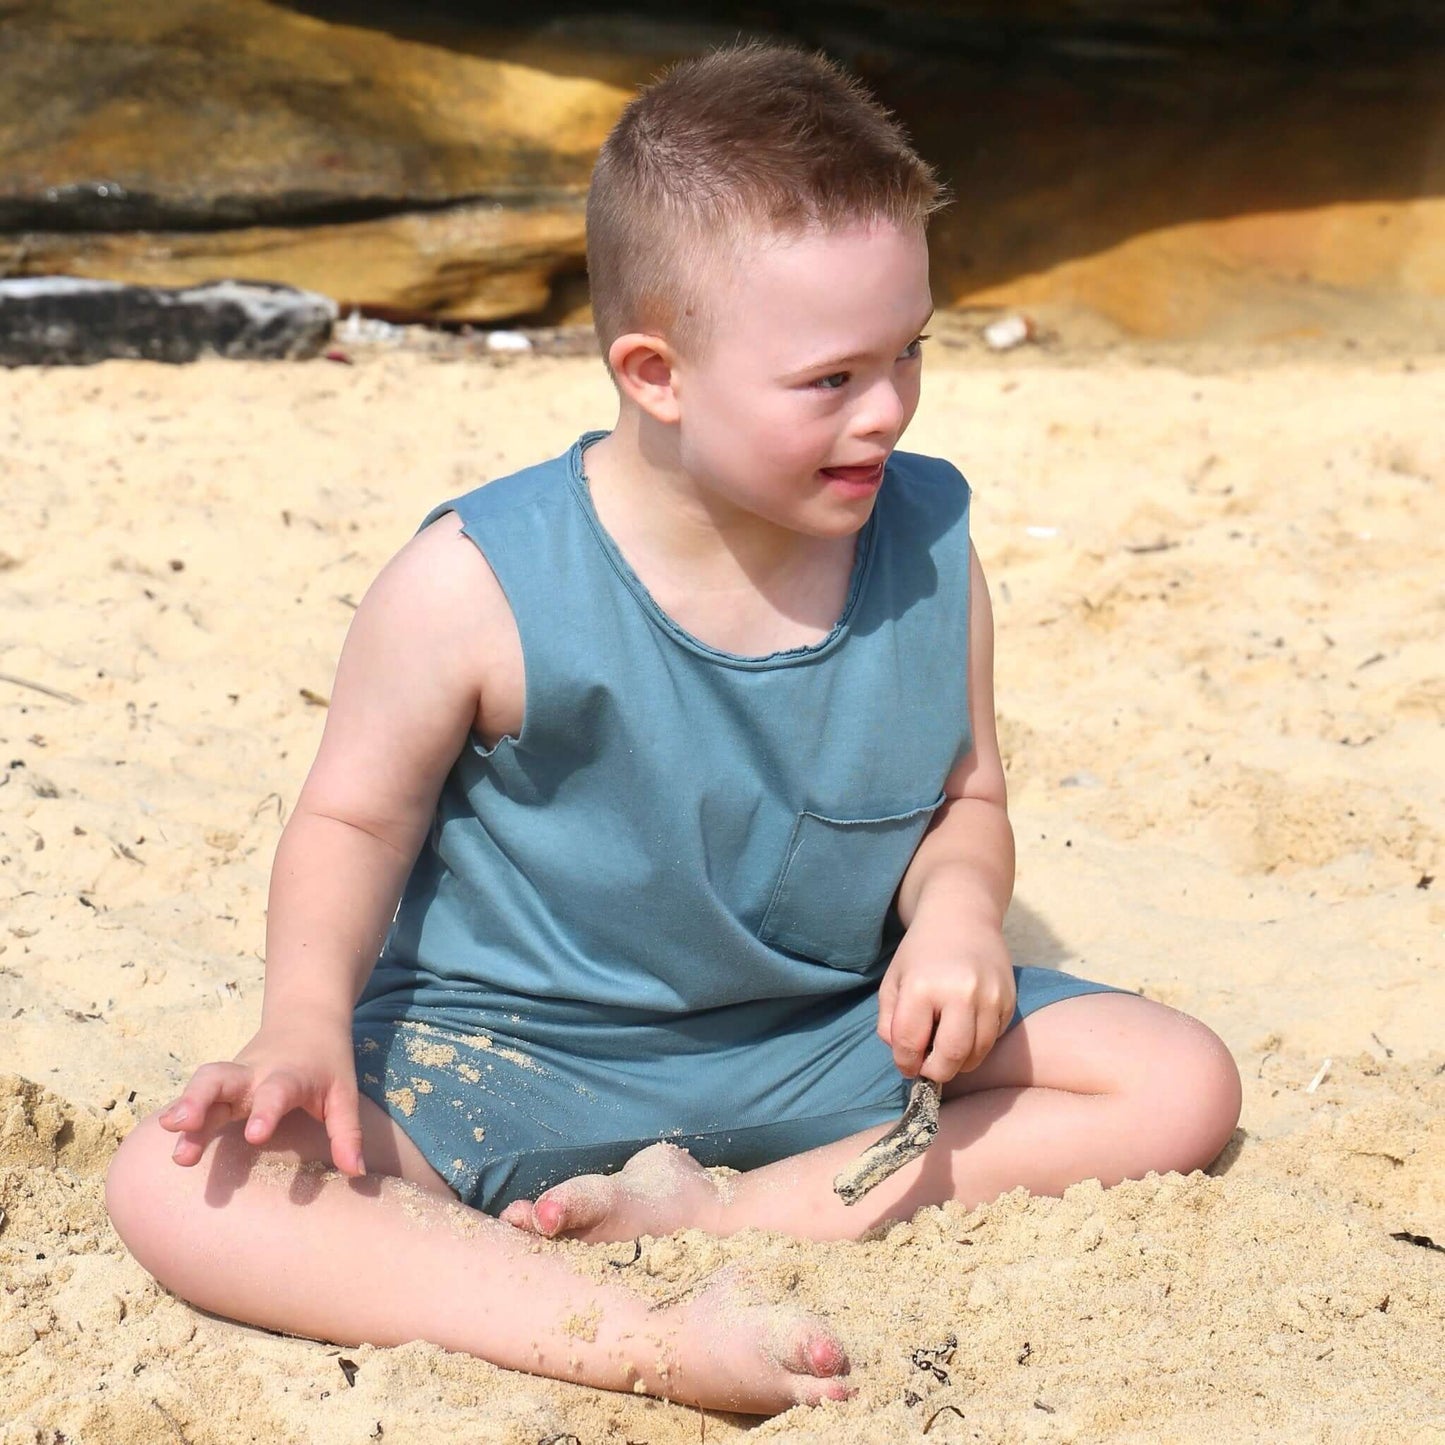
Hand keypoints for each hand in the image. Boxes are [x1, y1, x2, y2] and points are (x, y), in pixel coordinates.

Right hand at [156, 1017, 365, 1175]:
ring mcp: (233, 1078)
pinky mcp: (221, 1086)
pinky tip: (164, 1137)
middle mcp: (254, 1074)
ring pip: (202, 1084)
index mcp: (288, 1075)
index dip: (265, 1112)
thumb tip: (355, 1173)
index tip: (256, 1136)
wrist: (307, 1019)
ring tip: (169, 1132)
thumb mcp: (344, 1093)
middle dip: (200, 1099)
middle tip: (182, 1125)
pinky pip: (196, 1096)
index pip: (275, 1092)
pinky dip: (180, 1112)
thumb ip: (348, 1133)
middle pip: (221, 1077)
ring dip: (184, 1106)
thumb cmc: (328, 1063)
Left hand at [876, 913, 1015, 1082]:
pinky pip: (993, 1040)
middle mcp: (960, 994)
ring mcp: (990, 998)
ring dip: (958, 1062)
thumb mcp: (893, 981)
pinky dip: (977, 1045)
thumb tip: (903, 1058)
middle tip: (928, 1065)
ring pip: (976, 1056)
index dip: (906, 1063)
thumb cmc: (921, 952)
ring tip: (945, 1047)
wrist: (962, 917)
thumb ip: (889, 1022)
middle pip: (950, 1059)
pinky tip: (964, 1027)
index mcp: (922, 987)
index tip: (907, 1064)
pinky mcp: (1009, 1001)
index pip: (911, 1044)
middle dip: (935, 1072)